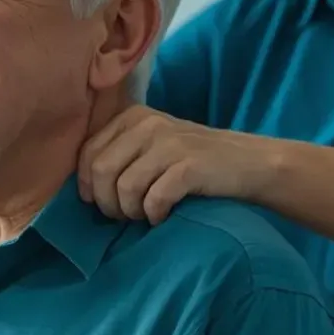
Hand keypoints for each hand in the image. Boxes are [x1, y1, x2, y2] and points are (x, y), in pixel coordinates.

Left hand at [77, 107, 263, 223]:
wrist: (250, 163)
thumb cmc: (196, 161)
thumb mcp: (155, 144)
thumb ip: (121, 152)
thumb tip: (83, 184)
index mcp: (134, 117)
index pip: (88, 153)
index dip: (89, 186)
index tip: (105, 203)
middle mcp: (148, 124)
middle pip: (102, 171)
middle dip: (108, 203)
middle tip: (126, 216)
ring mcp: (170, 143)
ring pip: (124, 188)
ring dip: (132, 212)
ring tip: (147, 215)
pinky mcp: (189, 165)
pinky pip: (154, 199)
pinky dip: (155, 215)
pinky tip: (164, 217)